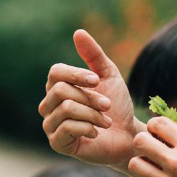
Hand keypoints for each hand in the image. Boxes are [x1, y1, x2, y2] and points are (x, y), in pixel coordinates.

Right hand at [39, 30, 141, 167]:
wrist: (126, 136)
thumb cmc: (116, 105)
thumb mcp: (109, 75)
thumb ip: (93, 55)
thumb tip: (78, 32)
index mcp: (59, 86)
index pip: (55, 72)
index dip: (76, 74)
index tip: (97, 80)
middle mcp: (49, 104)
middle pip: (60, 90)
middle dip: (89, 97)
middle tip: (107, 105)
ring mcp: (51, 125)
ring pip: (66, 109)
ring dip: (92, 113)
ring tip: (105, 120)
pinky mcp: (56, 143)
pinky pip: (66, 128)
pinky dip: (87, 127)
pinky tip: (96, 132)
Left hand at [128, 119, 176, 176]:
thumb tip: (166, 133)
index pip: (157, 123)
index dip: (154, 126)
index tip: (157, 132)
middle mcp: (176, 163)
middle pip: (139, 142)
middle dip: (143, 142)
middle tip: (150, 148)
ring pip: (135, 165)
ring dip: (143, 164)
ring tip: (153, 167)